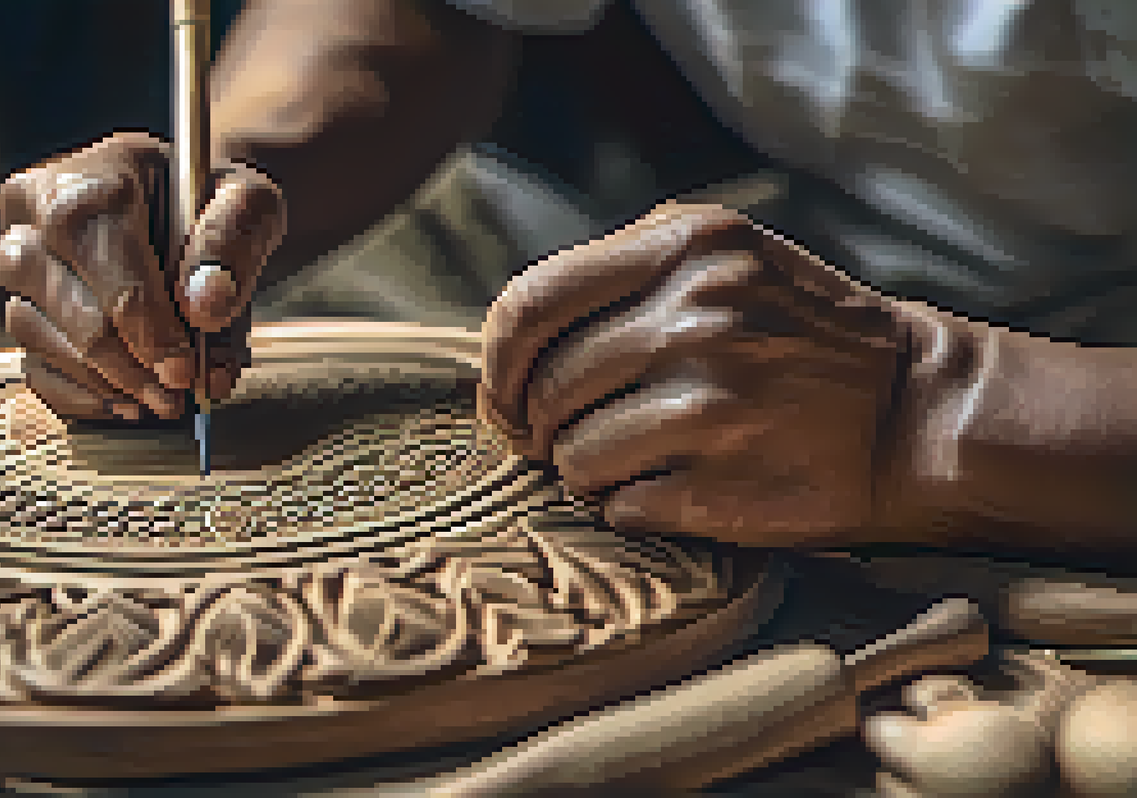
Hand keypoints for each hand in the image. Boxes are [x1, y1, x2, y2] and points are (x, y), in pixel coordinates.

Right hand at [0, 131, 284, 419]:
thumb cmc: (209, 199)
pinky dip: (79, 394)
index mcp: (88, 177)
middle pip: (70, 307)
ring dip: (106, 382)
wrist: (180, 201)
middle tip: (176, 394)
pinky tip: (125, 401)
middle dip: (129, 365)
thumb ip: (233, 243)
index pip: (107, 260)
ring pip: (41, 338)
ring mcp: (16, 262)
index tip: (185, 367)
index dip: (148, 326)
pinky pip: (32, 364)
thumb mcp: (247, 200)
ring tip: (160, 399)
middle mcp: (33, 214)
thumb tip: (206, 307)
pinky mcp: (19, 304)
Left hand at [480, 202, 907, 546]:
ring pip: (573, 455)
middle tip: (569, 437)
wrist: (913, 413)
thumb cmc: (796, 335)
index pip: (527, 304)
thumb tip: (503, 341)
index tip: (506, 394)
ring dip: (585, 470)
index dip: (497, 363)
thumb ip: (615, 277)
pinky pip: (618, 506)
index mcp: (685, 249)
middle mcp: (697, 318)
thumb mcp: (720, 260)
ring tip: (636, 457)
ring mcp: (712, 403)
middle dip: (540, 425)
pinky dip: (629, 505)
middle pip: (544, 390)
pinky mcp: (723, 483)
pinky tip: (675, 485)